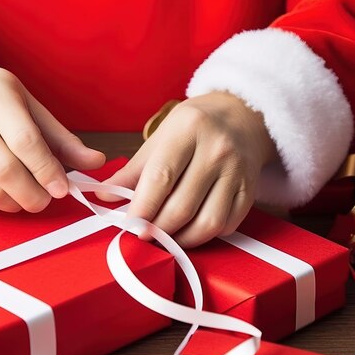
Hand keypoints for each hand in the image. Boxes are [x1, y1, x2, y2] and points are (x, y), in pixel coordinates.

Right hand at [0, 67, 104, 211]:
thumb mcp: (28, 108)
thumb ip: (61, 138)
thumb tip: (96, 161)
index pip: (24, 140)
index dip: (46, 170)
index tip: (62, 188)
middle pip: (4, 170)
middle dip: (33, 194)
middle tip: (45, 200)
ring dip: (16, 203)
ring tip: (27, 197)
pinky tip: (3, 193)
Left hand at [101, 92, 276, 247]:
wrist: (243, 115)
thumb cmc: (195, 127)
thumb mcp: (160, 137)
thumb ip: (133, 169)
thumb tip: (104, 195)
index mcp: (188, 129)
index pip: (161, 178)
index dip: (142, 208)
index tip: (129, 225)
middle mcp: (216, 149)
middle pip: (182, 207)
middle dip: (158, 229)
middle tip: (143, 235)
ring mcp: (237, 171)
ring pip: (207, 223)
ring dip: (182, 239)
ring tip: (165, 238)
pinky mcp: (250, 190)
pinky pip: (226, 225)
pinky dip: (205, 235)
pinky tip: (191, 229)